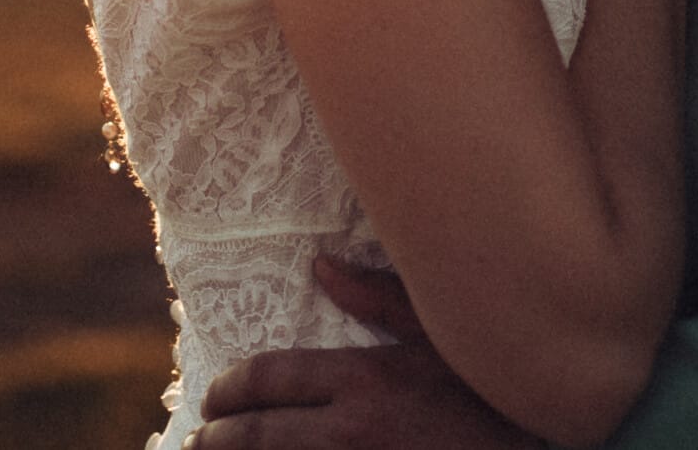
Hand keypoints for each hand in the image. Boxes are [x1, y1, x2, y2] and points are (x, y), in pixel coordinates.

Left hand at [188, 258, 535, 448]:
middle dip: (218, 439)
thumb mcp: (443, 338)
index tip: (214, 398)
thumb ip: (380, 299)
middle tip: (200, 441)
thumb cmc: (497, 394)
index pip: (271, 380)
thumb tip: (321, 266)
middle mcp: (352, 430)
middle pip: (258, 436)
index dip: (230, 392)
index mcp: (365, 378)